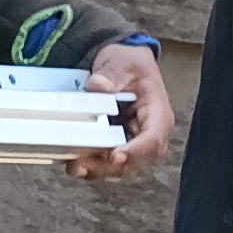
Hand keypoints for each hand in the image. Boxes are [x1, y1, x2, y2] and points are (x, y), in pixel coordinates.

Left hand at [67, 41, 172, 180]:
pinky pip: (107, 163)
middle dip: (109, 166)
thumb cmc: (129, 64)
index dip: (135, 151)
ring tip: (75, 166)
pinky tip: (74, 163)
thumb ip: (111, 74)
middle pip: (136, 160)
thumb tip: (98, 85)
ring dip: (97, 170)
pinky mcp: (117, 145)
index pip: (153, 138)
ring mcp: (133, 142)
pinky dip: (92, 166)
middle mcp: (148, 133)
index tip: (115, 156)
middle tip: (83, 164)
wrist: (122, 65)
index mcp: (157, 113)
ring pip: (121, 167)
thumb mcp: (121, 62)